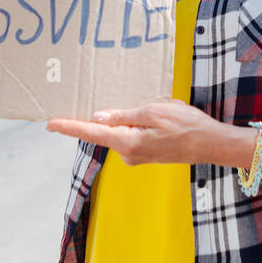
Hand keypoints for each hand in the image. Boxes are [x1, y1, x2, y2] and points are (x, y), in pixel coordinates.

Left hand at [46, 100, 228, 164]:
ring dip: (133, 118)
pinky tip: (160, 119)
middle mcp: (128, 154)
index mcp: (128, 143)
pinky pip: (132, 135)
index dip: (69, 126)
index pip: (91, 133)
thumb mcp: (154, 113)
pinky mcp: (144, 154)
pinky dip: (139, 124)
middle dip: (112, 116)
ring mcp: (136, 156)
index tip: (50, 123)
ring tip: (162, 112)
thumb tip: (98, 118)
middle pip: (106, 132)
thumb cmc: (187, 126)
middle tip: (134, 105)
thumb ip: (124, 116)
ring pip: (121, 131)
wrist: (211, 144)